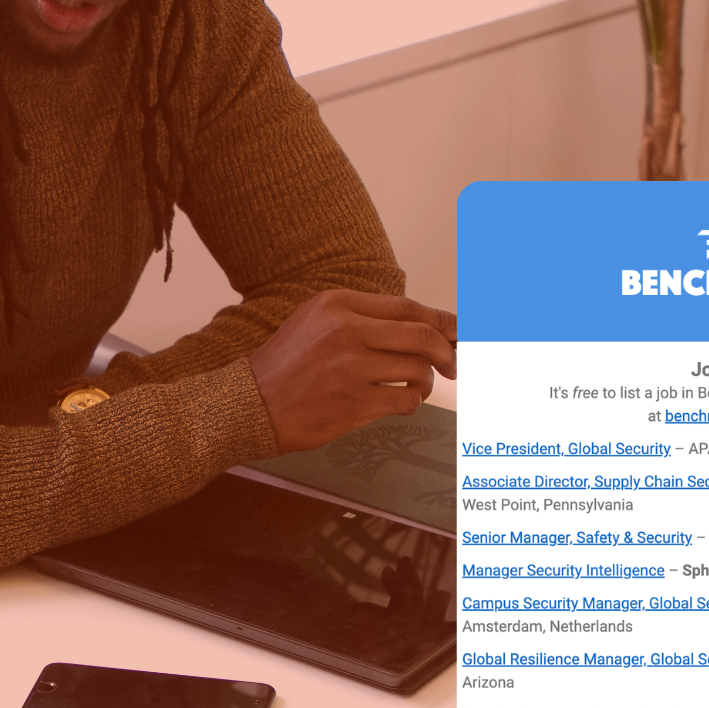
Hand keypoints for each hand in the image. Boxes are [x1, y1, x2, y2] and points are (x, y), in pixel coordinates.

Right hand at [246, 290, 457, 453]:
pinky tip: (398, 402)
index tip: (460, 329)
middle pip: (421, 336)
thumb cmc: (284, 366)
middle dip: (447, 351)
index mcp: (337, 304)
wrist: (248, 404)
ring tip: (414, 386)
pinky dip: (410, 403)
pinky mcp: (355, 403)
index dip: (442, 319)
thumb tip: (420, 325)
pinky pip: (405, 401)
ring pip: (417, 370)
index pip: (406, 307)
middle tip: (453, 365)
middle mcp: (347, 330)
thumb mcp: (314, 322)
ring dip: (424, 381)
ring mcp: (352, 367)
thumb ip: (361, 318)